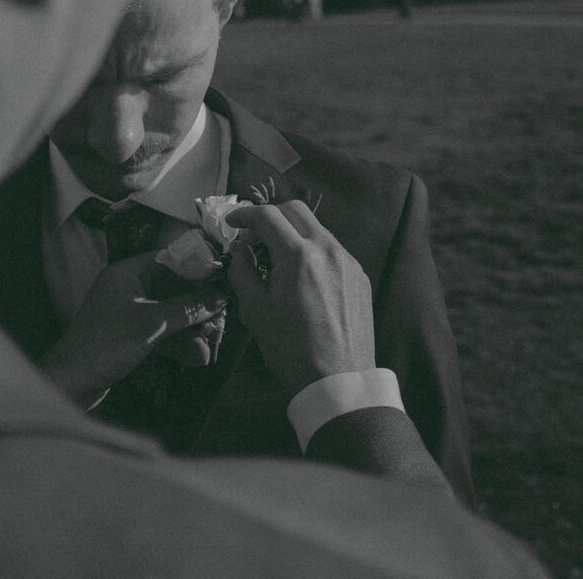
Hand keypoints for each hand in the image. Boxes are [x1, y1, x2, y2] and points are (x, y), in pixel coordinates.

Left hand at [38, 252, 226, 407]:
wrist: (70, 386)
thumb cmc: (106, 345)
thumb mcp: (152, 324)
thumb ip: (188, 308)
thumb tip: (220, 296)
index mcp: (127, 272)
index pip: (169, 258)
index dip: (197, 266)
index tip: (223, 275)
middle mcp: (128, 288)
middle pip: (173, 288)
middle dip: (197, 305)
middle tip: (222, 315)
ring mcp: (130, 313)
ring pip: (170, 313)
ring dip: (191, 328)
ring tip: (211, 342)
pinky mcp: (131, 337)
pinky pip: (162, 332)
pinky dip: (178, 343)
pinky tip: (197, 357)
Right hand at [226, 200, 374, 398]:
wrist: (339, 381)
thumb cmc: (291, 349)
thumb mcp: (255, 311)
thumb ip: (243, 271)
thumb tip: (241, 250)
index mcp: (298, 255)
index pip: (267, 216)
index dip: (244, 213)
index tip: (233, 222)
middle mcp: (327, 249)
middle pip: (295, 210)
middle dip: (271, 216)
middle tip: (254, 237)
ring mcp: (348, 260)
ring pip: (316, 229)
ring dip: (293, 233)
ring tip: (277, 260)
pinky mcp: (359, 275)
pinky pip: (332, 250)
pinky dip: (312, 251)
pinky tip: (303, 277)